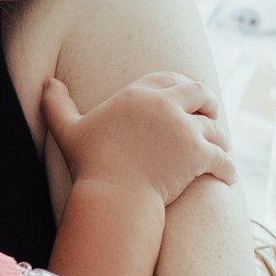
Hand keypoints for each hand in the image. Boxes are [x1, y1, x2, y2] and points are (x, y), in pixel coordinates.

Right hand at [40, 73, 230, 207]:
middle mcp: (165, 105)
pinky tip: (228, 175)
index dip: (180, 85)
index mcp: (138, 94)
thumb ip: (57, 105)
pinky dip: (228, 167)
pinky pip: (223, 157)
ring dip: (220, 136)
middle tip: (211, 113)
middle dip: (209, 102)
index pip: (169, 79)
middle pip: (200, 93)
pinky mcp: (200, 154)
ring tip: (221, 146)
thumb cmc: (90, 165)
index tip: (186, 96)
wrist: (112, 195)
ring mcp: (185, 129)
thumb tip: (47, 83)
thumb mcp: (68, 131)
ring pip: (215, 127)